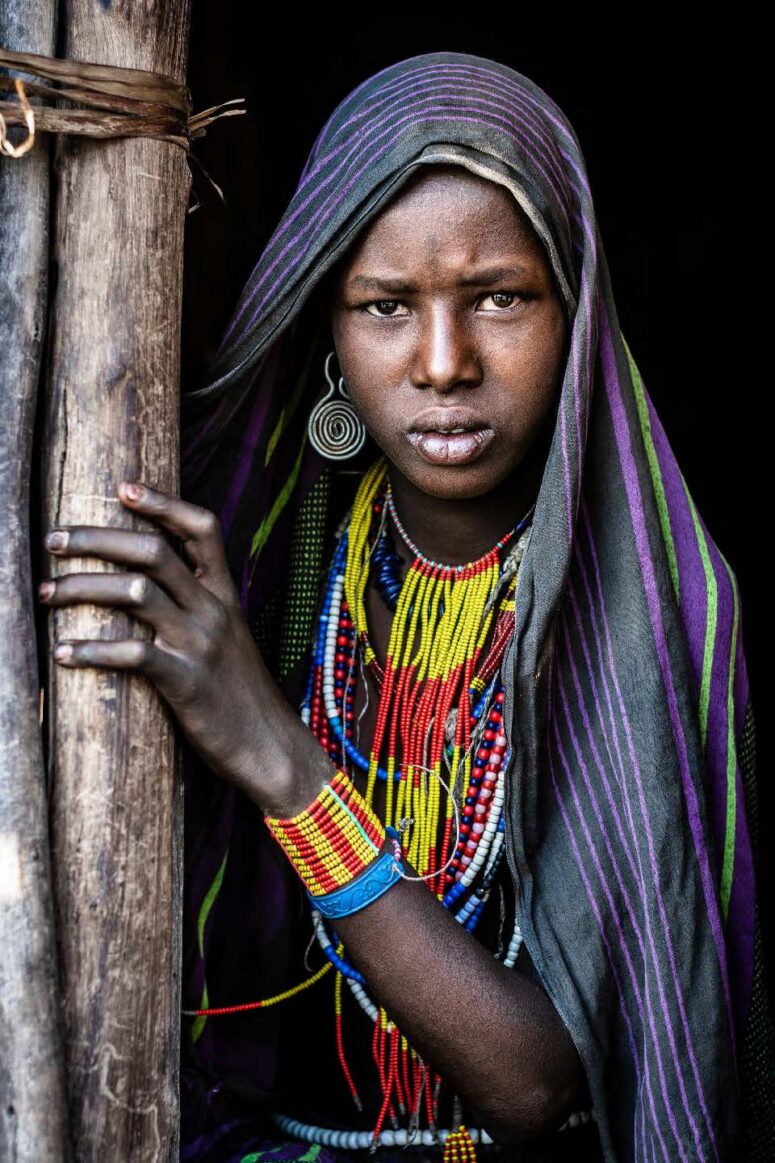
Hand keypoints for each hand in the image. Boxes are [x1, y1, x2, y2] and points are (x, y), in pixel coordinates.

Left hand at [38, 481, 331, 812]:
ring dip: (82, 587)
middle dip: (95, 538)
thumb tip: (147, 588)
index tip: (121, 488)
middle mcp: (214, 610)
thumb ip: (198, 609)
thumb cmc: (239, 695)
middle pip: (153, 551)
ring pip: (136, 592)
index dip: (163, 503)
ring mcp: (200, 643)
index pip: (202, 529)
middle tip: (52, 540)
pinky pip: (133, 654)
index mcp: (225, 595)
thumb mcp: (228, 639)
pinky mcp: (186, 682)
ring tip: (46, 594)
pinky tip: (63, 654)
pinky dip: (91, 650)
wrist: (270, 747)